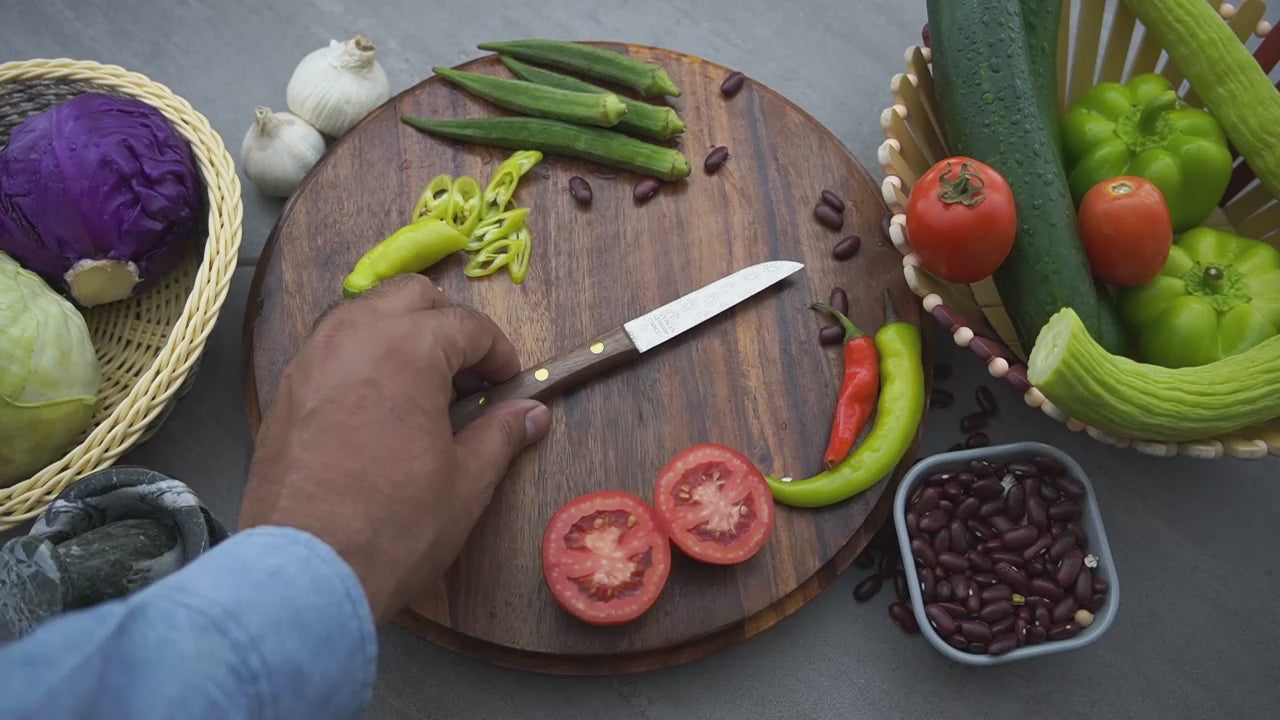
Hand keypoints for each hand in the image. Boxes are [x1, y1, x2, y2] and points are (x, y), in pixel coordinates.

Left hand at [239, 274, 550, 622]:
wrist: (305, 570)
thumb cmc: (396, 524)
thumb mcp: (466, 481)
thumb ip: (501, 434)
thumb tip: (533, 413)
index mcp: (408, 347)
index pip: (467, 325)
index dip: (498, 352)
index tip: (509, 383)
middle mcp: (354, 335)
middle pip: (410, 295)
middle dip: (446, 322)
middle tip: (466, 372)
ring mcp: (312, 358)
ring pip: (363, 312)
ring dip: (399, 331)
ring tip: (421, 383)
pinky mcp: (286, 389)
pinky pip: (330, 347)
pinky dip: (360, 356)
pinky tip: (376, 404)